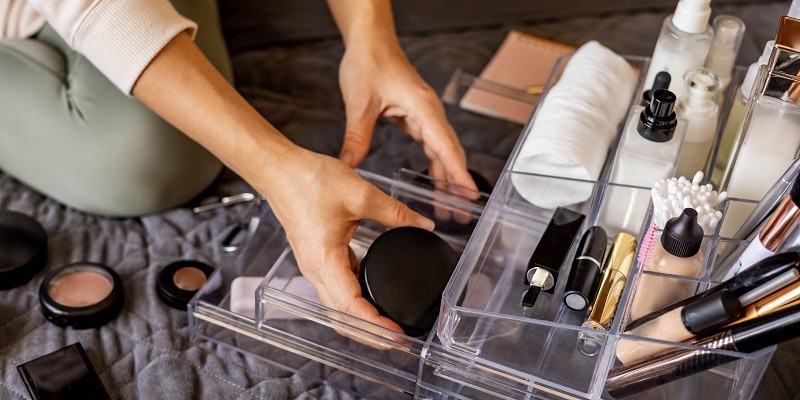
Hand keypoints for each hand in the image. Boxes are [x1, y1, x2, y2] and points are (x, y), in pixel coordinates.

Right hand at [262, 148, 433, 336]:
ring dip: (363, 320)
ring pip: (339, 307)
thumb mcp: (360, 193)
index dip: (375, 327)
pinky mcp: (318, 258)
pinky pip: (337, 288)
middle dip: (371, 334)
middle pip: (342, 318)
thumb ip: (395, 213)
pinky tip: (376, 296)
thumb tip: (424, 224)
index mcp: (324, 260)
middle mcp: (316, 270)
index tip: (397, 335)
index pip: (350, 307)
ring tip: (391, 325)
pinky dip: (356, 301)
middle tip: (400, 340)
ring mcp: (315, 266)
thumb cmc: (308, 180)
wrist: (279, 170)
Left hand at [336, 37, 476, 195]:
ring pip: (442, 150)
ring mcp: (425, 114)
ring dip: (447, 177)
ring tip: (449, 206)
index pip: (445, 145)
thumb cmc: (369, 63)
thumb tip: (349, 166)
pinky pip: (432, 144)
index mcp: (422, 107)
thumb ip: (357, 137)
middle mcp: (429, 112)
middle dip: (457, 183)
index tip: (468, 194)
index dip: (457, 172)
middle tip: (461, 212)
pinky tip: (435, 181)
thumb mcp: (359, 103)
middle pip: (450, 152)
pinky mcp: (417, 116)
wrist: (370, 42)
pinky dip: (436, 164)